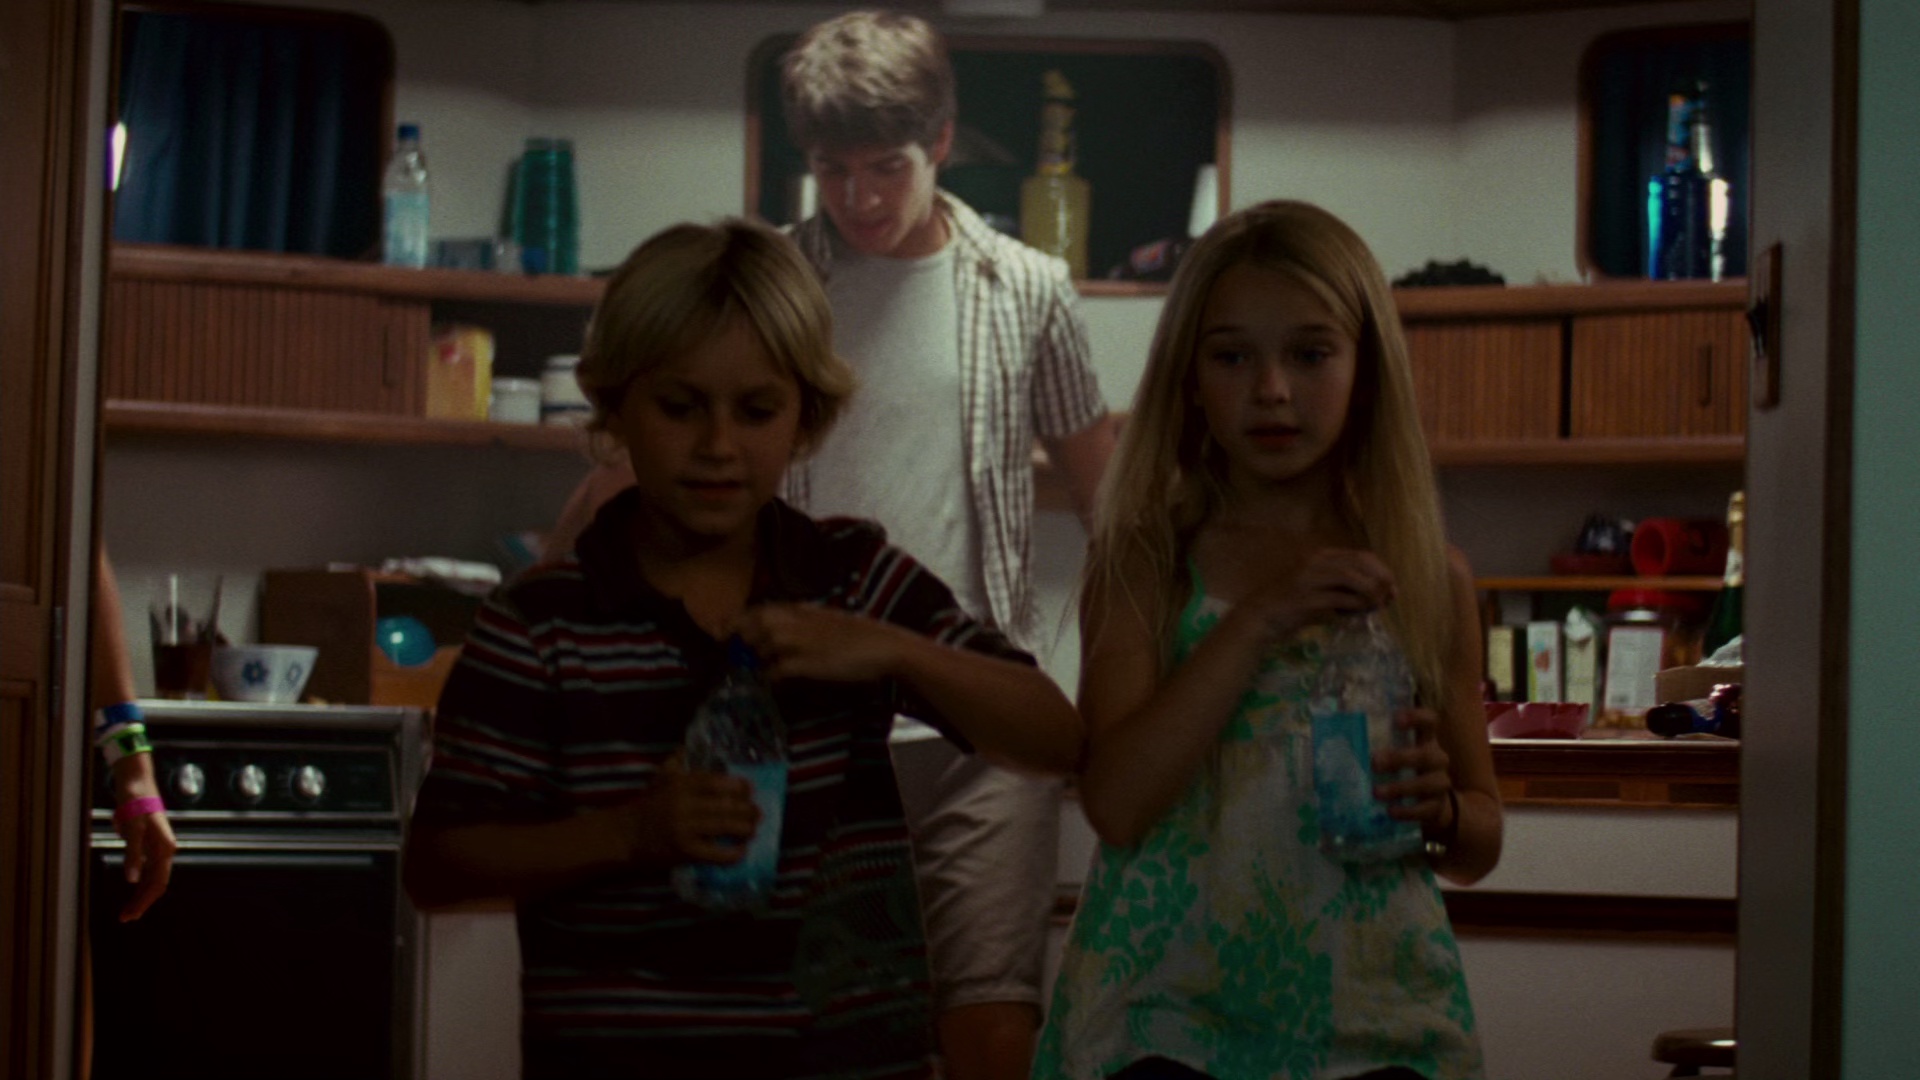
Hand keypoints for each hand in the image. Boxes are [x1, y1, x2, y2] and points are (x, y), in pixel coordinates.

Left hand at [115, 806, 176, 921]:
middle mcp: (165, 850)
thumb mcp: (132, 830)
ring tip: (128, 909)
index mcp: (164, 849)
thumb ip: (133, 855)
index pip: (157, 883)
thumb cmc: (135, 805)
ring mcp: (158, 847)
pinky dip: (140, 881)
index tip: (129, 916)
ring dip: (141, 894)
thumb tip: (132, 880)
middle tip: (126, 918)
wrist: (137, 784)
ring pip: (153, 877)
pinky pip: (148, 868)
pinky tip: (133, 887)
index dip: (144, 902)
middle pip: (157, 883)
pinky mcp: (150, 843)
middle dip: (142, 902)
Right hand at [608, 759, 760, 866]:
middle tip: (758, 812)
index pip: (717, 782)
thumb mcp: (659, 779)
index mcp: (681, 784)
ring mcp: (685, 829)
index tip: (750, 789)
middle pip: (725, 805)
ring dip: (745, 828)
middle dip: (747, 809)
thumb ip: (676, 763)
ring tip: (753, 829)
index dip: (738, 786)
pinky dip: (732, 853)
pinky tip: (742, 851)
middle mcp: (684, 804)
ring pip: (724, 826)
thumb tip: (687, 746)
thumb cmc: (646, 805)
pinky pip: (714, 853)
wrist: (625, 835)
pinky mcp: (684, 851)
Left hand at [732, 602, 907, 682]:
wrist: (884, 646)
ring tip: (754, 671)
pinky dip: (770, 678)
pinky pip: (773, 671)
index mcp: (798, 609)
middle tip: (733, 656)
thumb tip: (779, 638)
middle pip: (750, 627)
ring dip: (754, 660)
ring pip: (758, 648)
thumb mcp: (824, 621)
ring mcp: (796, 641)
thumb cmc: (859, 635)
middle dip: (737, 641)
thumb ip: (800, 625)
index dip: (734, 623)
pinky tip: (775, 683)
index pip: (754, 611)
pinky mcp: (803, 663)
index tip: (722, 635)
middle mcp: (792, 621)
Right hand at [1247, 547, 1395, 641]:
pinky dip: (1354, 606)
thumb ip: (1344, 587)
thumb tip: (1378, 594)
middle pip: (1359, 563)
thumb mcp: (1319, 589)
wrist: (1260, 617)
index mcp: (1320, 556)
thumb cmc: (1291, 605)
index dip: (1382, 570)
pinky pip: (1339, 599)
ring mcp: (1309, 579)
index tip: (1392, 588)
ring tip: (1377, 606)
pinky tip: (1359, 614)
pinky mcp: (1306, 599)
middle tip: (1391, 597)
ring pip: (1351, 577)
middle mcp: (1315, 562)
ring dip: (1370, 592)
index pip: (1360, 556)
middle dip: (1381, 579)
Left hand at [1372, 706, 1455, 831]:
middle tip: (1374, 762)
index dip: (1417, 717)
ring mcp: (1440, 783)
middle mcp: (1436, 759)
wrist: (1429, 804)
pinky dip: (1407, 811)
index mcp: (1425, 740)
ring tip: (1376, 792)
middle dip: (1400, 758)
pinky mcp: (1437, 807)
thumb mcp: (1394, 753)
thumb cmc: (1403, 770)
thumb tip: (1333, 734)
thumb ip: (1375, 743)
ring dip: (1400, 787)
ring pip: (1428, 783)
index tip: (1396, 719)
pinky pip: (1425, 809)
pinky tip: (1390, 811)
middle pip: (1426, 755)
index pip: (1429, 721)